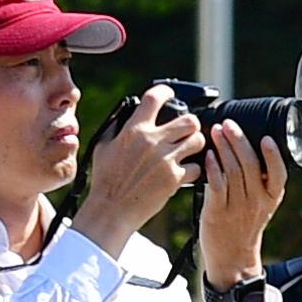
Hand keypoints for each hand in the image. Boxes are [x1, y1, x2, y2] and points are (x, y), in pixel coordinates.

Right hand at [77, 89, 203, 253]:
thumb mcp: (103, 146)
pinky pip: (196, 167)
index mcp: (134, 130)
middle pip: (189, 120)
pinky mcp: (175, 179)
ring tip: (188, 149)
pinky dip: (193, 169)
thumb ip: (118, 127)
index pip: (154, 98)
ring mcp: (165, 160)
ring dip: (195, 144)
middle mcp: (152, 141)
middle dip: (191, 123)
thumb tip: (128, 113)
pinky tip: (185, 171)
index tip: (170, 94)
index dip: (166, 92)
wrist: (111, 210)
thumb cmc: (105, 179)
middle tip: (187, 130)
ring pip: (198, 140)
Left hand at [193, 118, 288, 283]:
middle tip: (228, 123)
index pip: (279, 174)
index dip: (273, 155)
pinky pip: (216, 185)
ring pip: (232, 171)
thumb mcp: (262, 204)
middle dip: (238, 140)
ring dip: (223, 148)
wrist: (232, 258)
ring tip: (215, 132)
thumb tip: (249, 147)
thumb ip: (260, 180)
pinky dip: (212, 167)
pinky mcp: (217, 212)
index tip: (265, 137)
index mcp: (271, 198)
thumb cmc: (244, 226)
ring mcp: (236, 207)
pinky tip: (208, 155)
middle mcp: (256, 202)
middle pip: (250, 165)